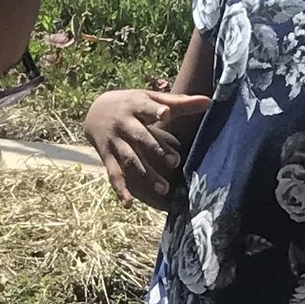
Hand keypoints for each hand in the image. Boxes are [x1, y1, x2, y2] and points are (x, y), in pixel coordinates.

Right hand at [83, 88, 206, 207]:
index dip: (155, 110)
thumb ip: (180, 103)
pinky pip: (114, 174)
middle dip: (155, 149)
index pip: (146, 107)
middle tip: (174, 162)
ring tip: (164, 189)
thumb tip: (209, 101)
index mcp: (136, 106)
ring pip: (130, 159)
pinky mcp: (108, 157)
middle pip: (140, 137)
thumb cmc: (132, 104)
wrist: (94, 111)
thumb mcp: (151, 98)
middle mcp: (123, 124)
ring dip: (145, 174)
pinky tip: (129, 204)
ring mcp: (115, 142)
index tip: (165, 114)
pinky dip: (120, 189)